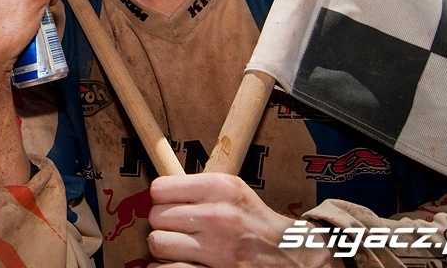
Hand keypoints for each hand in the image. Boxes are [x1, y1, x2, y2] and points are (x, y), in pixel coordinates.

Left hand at [147, 174, 341, 267]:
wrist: (290, 254)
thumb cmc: (254, 222)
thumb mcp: (232, 192)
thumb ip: (197, 189)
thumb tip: (157, 195)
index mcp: (220, 187)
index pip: (159, 189)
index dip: (162, 199)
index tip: (171, 206)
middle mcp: (217, 215)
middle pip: (156, 216)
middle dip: (164, 224)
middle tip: (180, 229)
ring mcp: (217, 247)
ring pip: (158, 243)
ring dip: (165, 247)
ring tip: (180, 247)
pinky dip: (167, 267)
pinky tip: (180, 263)